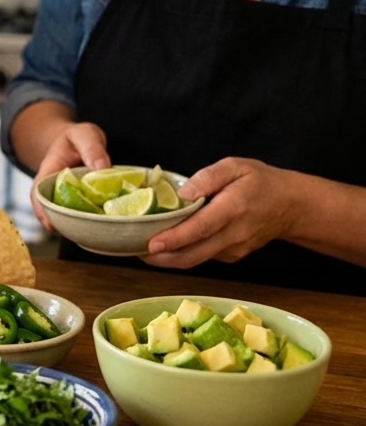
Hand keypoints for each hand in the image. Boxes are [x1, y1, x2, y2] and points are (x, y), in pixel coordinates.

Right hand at [29, 122, 110, 231]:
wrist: (81, 141)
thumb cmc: (79, 138)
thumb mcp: (85, 135)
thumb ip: (92, 148)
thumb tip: (102, 169)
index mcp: (49, 171)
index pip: (37, 192)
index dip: (41, 210)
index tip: (50, 225)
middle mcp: (55, 188)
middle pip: (51, 211)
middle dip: (61, 225)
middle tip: (77, 237)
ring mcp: (68, 197)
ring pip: (68, 217)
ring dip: (78, 227)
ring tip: (93, 236)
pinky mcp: (82, 203)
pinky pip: (84, 215)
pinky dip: (91, 223)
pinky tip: (103, 229)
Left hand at [144, 158, 297, 267]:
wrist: (291, 206)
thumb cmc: (260, 181)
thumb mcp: (235, 166)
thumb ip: (208, 177)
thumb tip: (183, 194)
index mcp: (234, 209)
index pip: (200, 229)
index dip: (174, 239)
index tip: (151, 244)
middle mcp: (234, 235)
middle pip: (194, 253)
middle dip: (163, 257)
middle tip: (135, 251)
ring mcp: (234, 249)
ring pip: (196, 260)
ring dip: (169, 258)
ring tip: (142, 248)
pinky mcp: (232, 256)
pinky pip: (203, 257)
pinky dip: (183, 254)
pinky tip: (166, 244)